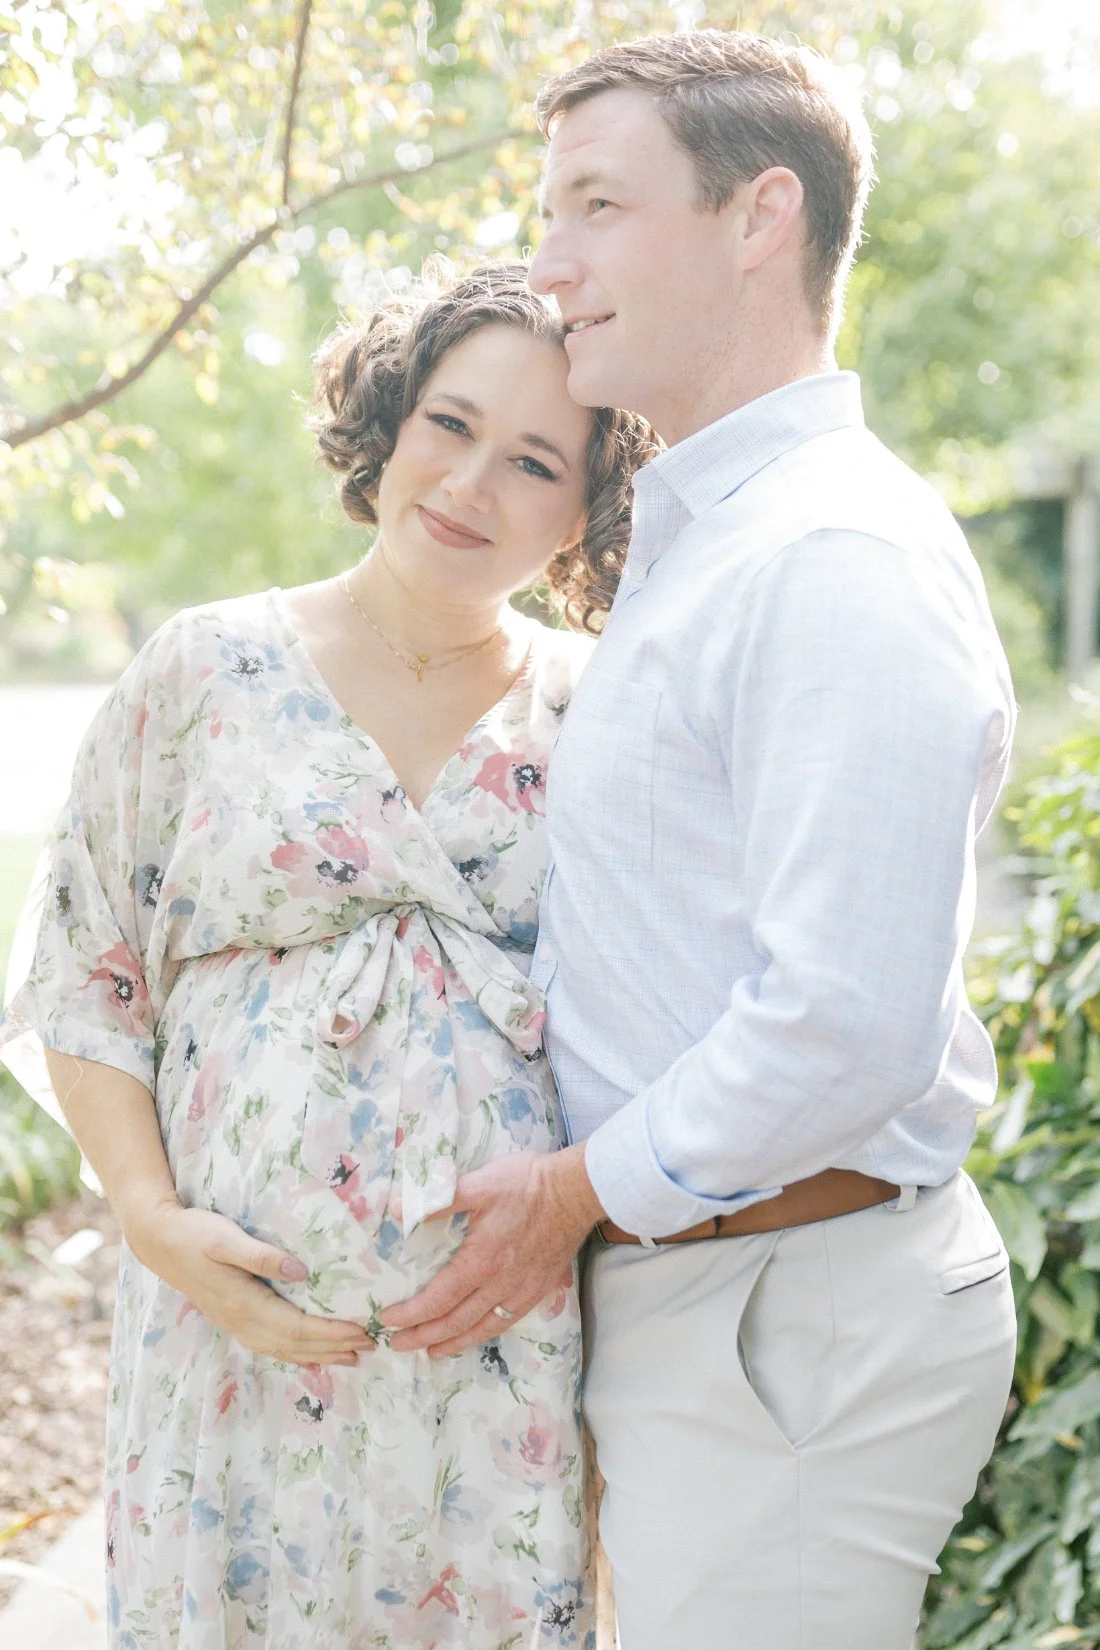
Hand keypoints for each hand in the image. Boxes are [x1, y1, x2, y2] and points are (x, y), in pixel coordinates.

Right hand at [124, 1199, 374, 1366]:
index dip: (331, 1333)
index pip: (297, 1327)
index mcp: (244, 1304)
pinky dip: (295, 1353)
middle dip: (333, 1348)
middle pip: (295, 1344)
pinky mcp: (233, 1318)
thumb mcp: (227, 1238)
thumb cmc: (195, 1233)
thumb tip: (302, 1272)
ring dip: (318, 1355)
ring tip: (350, 1356)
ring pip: (283, 1349)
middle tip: (370, 1346)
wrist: (160, 1241)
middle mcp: (241, 1321)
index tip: (362, 1331)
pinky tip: (310, 1354)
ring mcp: (236, 1323)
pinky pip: (270, 1344)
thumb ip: (262, 1256)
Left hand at [382, 1143, 603, 1357]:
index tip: (388, 1319)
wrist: (574, 1192)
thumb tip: (396, 1210)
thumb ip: (438, 1200)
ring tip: (432, 1352)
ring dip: (453, 1342)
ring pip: (481, 1328)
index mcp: (480, 1261)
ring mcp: (520, 1290)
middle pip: (455, 1321)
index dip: (411, 1313)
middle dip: (423, 1336)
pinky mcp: (538, 1290)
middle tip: (398, 1344)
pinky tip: (476, 1335)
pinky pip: (507, 1322)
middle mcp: (499, 1284)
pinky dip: (485, 1334)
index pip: (438, 1298)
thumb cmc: (525, 1184)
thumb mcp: (478, 1184)